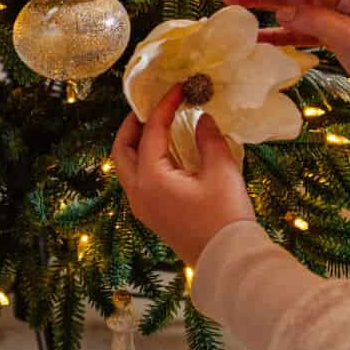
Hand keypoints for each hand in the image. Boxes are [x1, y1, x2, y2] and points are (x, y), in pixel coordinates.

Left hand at [111, 84, 255, 265]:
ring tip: (157, 126)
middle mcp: (138, 193)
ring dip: (135, 144)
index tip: (178, 88)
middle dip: (133, 125)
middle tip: (151, 107)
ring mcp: (143, 208)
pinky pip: (137, 181)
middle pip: (121, 151)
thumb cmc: (225, 217)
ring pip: (126, 168)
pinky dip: (144, 161)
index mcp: (151, 179)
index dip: (164, 107)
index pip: (150, 132)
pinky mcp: (153, 216)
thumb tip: (202, 118)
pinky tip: (167, 153)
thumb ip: (208, 139)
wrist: (228, 261)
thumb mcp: (222, 172)